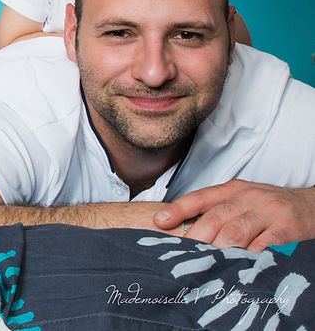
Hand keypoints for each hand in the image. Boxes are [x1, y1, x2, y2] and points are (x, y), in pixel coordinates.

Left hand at [154, 180, 314, 250]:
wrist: (312, 206)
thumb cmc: (269, 208)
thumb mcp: (241, 201)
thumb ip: (216, 212)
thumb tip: (181, 231)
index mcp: (233, 190)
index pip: (200, 197)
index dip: (178, 209)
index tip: (159, 222)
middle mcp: (249, 197)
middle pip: (215, 218)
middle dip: (195, 239)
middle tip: (181, 257)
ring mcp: (269, 212)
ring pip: (235, 232)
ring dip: (218, 251)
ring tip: (204, 265)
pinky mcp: (288, 228)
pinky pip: (264, 245)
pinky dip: (247, 257)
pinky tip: (236, 267)